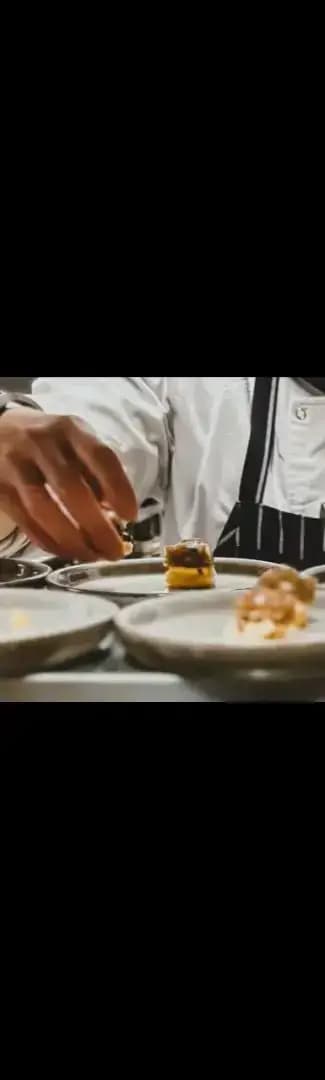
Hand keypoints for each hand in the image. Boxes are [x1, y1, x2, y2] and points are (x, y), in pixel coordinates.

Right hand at [0, 410, 136, 560]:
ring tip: (92, 555)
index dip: (119, 489)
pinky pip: (26, 522)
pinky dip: (50, 542)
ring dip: (72, 541)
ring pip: (44, 510)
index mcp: (70, 429)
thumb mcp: (75, 442)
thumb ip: (95, 473)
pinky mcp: (0, 488)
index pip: (100, 457)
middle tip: (114, 550)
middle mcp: (41, 444)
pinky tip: (67, 551)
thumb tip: (115, 516)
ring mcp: (15, 466)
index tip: (131, 517)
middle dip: (97, 527)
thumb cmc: (49, 443)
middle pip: (71, 490)